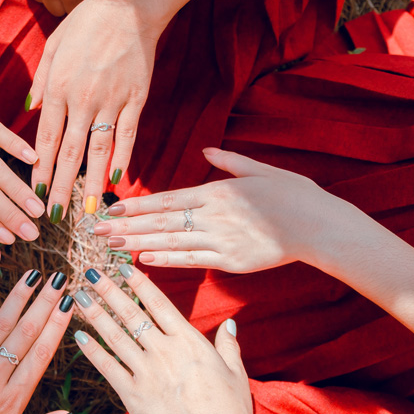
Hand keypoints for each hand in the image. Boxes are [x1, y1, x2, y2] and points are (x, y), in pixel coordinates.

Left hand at [27, 0, 165, 221]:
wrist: (127, 7)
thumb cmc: (85, 25)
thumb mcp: (52, 47)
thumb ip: (40, 83)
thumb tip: (28, 112)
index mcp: (59, 88)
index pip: (47, 139)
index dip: (42, 170)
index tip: (37, 194)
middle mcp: (82, 99)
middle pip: (70, 152)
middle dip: (63, 186)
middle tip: (56, 215)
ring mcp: (111, 100)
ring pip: (99, 150)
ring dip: (92, 183)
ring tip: (88, 211)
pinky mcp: (136, 98)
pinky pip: (127, 134)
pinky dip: (123, 158)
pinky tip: (118, 181)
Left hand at [72, 265, 260, 413]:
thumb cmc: (229, 412)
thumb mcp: (235, 373)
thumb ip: (228, 345)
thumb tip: (230, 324)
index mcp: (188, 341)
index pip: (158, 303)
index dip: (139, 283)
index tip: (123, 266)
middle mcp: (163, 351)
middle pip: (131, 314)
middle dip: (110, 291)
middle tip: (92, 272)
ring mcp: (145, 372)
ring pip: (115, 335)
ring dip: (95, 314)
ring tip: (80, 296)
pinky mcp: (132, 394)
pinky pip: (108, 367)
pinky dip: (92, 351)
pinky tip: (79, 336)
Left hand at [94, 148, 359, 272]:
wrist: (320, 226)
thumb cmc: (294, 195)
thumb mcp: (261, 170)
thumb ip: (229, 162)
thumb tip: (205, 152)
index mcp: (218, 192)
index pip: (166, 200)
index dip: (135, 206)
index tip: (109, 210)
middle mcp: (214, 215)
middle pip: (160, 222)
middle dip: (124, 227)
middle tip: (93, 232)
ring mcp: (221, 240)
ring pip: (171, 243)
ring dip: (137, 245)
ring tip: (109, 247)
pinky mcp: (231, 261)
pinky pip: (192, 260)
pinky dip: (167, 261)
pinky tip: (143, 261)